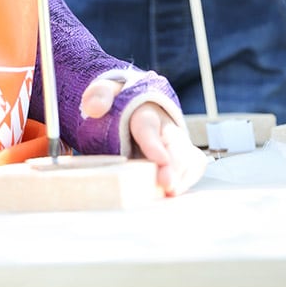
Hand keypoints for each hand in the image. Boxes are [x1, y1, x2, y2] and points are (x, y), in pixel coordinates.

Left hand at [79, 77, 207, 195]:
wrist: (135, 105)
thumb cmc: (120, 103)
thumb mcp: (106, 93)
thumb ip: (99, 95)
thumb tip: (94, 107)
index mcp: (145, 111)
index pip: (147, 126)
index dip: (153, 144)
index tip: (160, 160)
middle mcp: (166, 128)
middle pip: (176, 146)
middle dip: (174, 165)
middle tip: (167, 183)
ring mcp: (176, 145)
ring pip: (188, 159)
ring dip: (182, 177)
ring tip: (170, 192)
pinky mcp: (180, 160)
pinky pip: (191, 169)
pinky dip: (186, 181)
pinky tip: (173, 193)